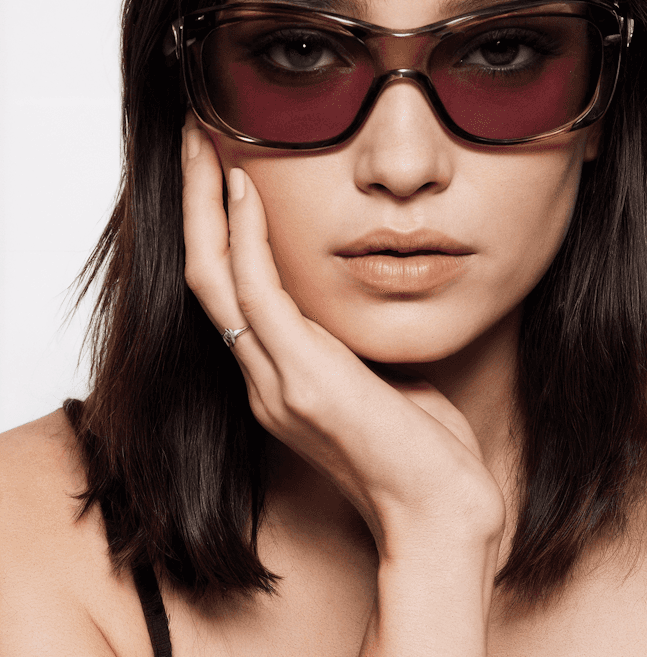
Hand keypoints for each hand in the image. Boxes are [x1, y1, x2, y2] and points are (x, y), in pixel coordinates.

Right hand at [181, 116, 504, 557]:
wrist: (442, 515)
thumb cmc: (426, 454)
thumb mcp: (386, 381)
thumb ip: (358, 345)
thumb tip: (366, 301)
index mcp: (278, 380)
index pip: (229, 293)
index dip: (216, 229)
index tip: (223, 170)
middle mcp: (262, 380)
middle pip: (204, 277)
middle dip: (195, 205)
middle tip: (194, 140)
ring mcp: (275, 382)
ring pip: (214, 278)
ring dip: (206, 205)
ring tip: (205, 146)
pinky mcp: (302, 380)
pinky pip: (257, 294)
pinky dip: (247, 235)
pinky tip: (246, 187)